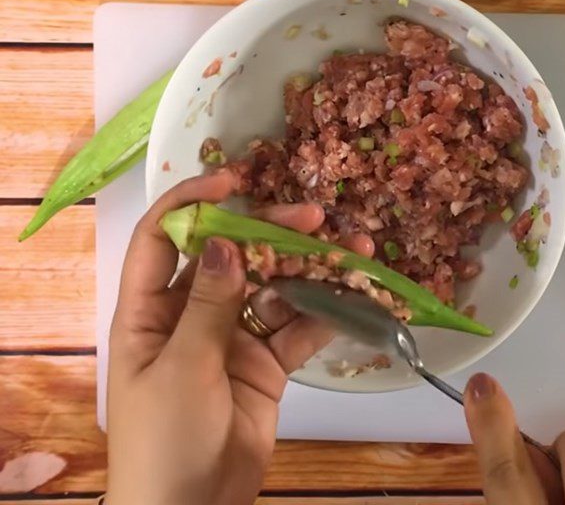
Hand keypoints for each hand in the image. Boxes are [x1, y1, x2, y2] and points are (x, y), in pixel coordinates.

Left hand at [105, 170, 329, 504]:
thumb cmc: (165, 439)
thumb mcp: (182, 368)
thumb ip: (210, 304)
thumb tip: (227, 243)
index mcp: (151, 310)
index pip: (162, 239)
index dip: (191, 203)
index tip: (233, 182)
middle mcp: (192, 314)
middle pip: (232, 257)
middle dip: (272, 234)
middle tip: (316, 217)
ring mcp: (233, 337)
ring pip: (273, 288)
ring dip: (311, 271)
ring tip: (355, 253)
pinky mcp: (266, 363)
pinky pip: (297, 328)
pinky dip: (325, 314)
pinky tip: (356, 297)